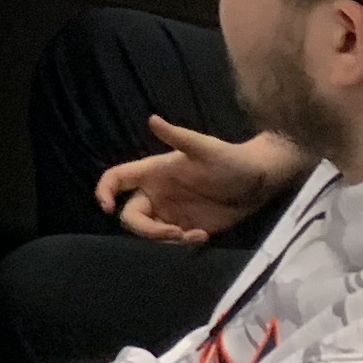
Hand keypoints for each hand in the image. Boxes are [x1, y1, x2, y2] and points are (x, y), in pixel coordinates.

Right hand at [95, 117, 304, 245]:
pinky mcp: (185, 228)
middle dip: (147, 230)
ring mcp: (170, 212)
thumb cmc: (231, 159)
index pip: (117, 178)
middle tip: (173, 233)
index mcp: (153, 172)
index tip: (107, 208)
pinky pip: (172, 242)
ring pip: (149, 233)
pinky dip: (182, 243)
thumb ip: (178, 136)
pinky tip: (201, 236)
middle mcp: (156, 193)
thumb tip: (152, 119)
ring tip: (193, 235)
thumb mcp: (205, 148)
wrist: (258, 182)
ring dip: (166, 239)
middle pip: (130, 216)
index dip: (104, 191)